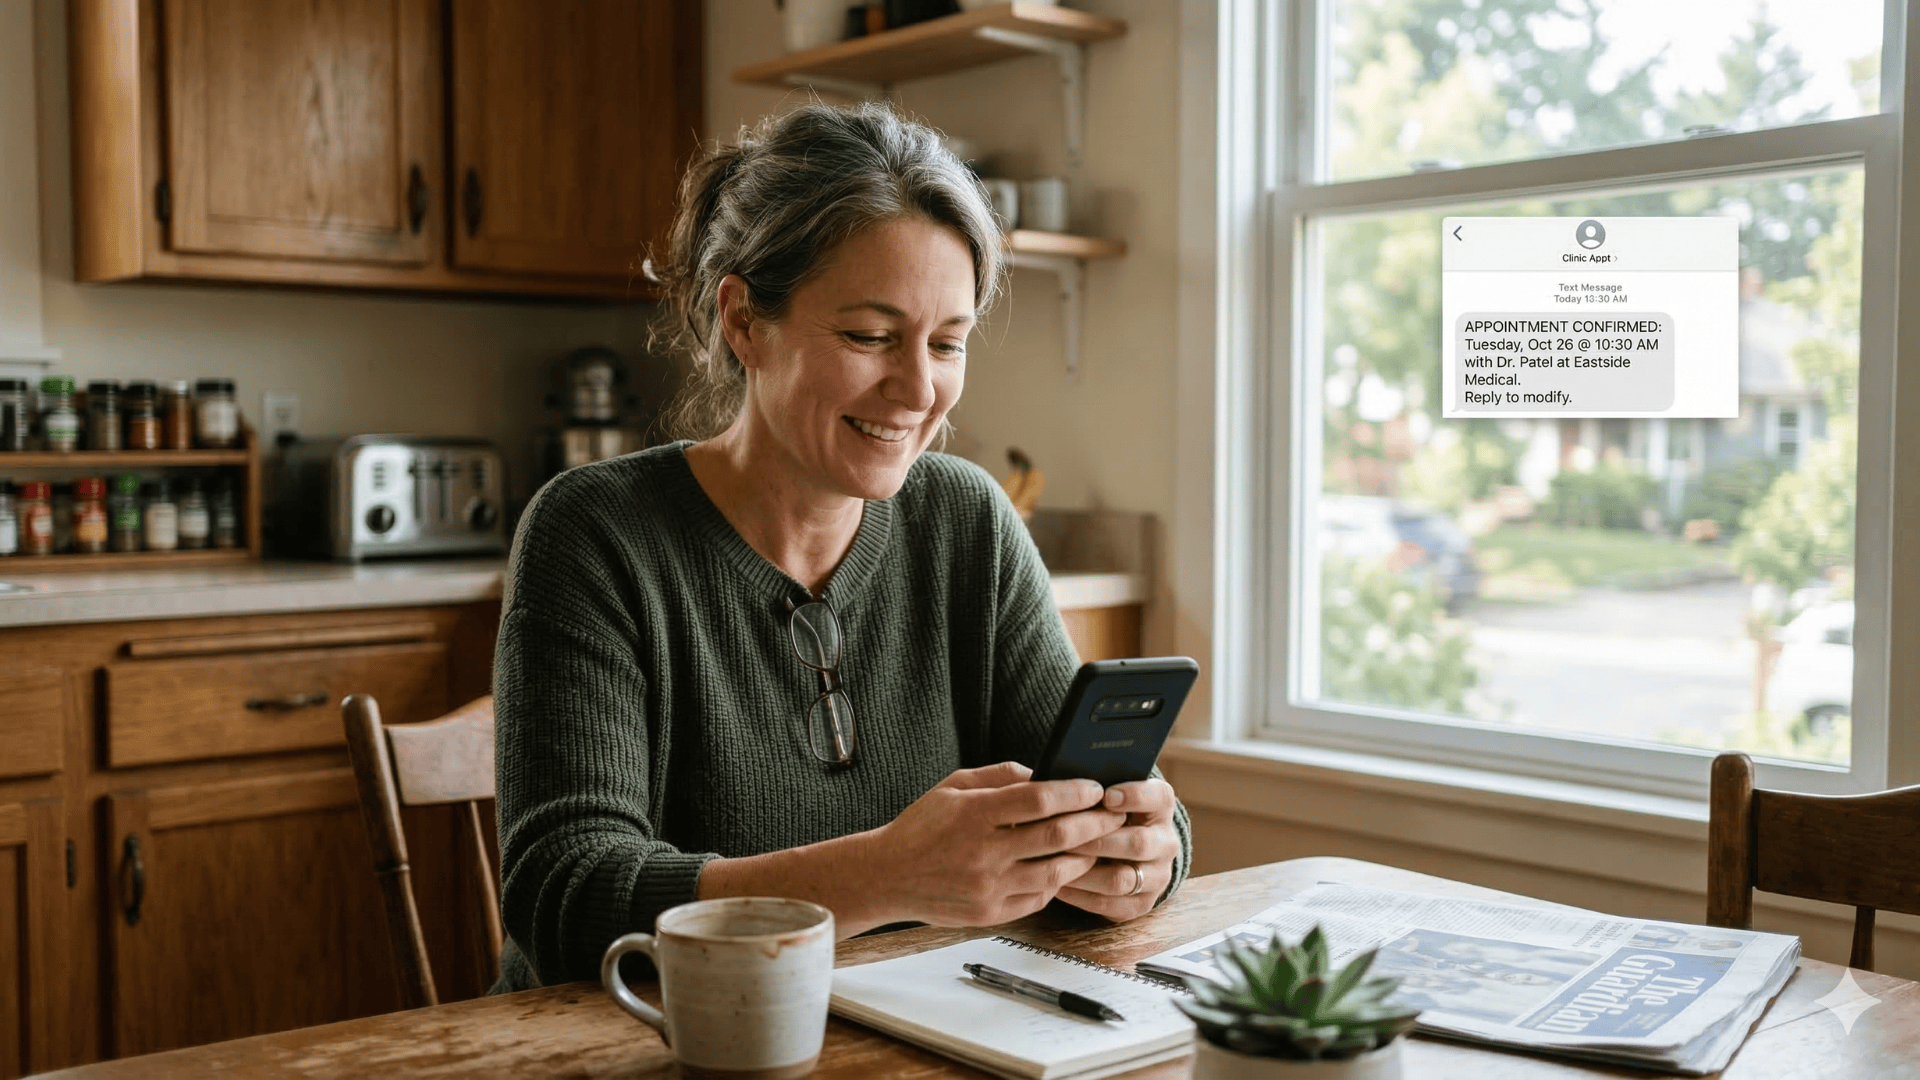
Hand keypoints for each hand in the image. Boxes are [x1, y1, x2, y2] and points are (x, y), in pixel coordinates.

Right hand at [862, 761, 1124, 927]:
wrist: (888, 876)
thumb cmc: (922, 826)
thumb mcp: (953, 786)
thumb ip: (999, 776)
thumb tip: (1044, 774)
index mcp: (974, 813)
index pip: (1038, 799)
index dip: (1073, 792)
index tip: (1094, 788)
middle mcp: (983, 851)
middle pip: (1056, 835)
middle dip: (1094, 823)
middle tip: (1113, 814)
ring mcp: (988, 886)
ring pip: (1056, 872)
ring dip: (1084, 856)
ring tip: (1097, 843)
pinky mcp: (990, 913)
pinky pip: (1039, 897)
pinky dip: (1057, 881)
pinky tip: (1064, 868)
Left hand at [1056, 777, 1179, 921]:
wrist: (1125, 852)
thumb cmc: (1105, 813)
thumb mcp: (1107, 795)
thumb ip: (1093, 788)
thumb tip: (1057, 778)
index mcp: (1161, 807)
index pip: (1158, 797)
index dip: (1134, 796)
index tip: (1105, 795)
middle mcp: (1166, 842)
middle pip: (1139, 843)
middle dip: (1097, 839)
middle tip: (1062, 834)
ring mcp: (1158, 876)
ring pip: (1122, 879)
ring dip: (1084, 872)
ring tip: (1054, 862)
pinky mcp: (1142, 903)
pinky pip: (1110, 904)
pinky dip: (1081, 895)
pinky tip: (1058, 884)